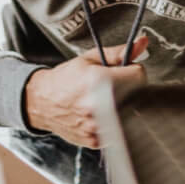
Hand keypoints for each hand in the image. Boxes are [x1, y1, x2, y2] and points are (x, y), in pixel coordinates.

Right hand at [23, 36, 146, 147]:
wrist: (42, 102)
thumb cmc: (65, 79)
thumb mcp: (90, 58)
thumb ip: (119, 52)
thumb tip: (142, 43)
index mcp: (98, 81)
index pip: (139, 76)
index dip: (132, 71)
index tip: (124, 72)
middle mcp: (98, 106)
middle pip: (136, 96)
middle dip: (128, 89)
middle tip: (112, 86)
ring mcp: (97, 126)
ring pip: (129, 114)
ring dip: (122, 106)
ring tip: (104, 100)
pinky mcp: (96, 140)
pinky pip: (118, 129)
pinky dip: (113, 121)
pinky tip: (99, 114)